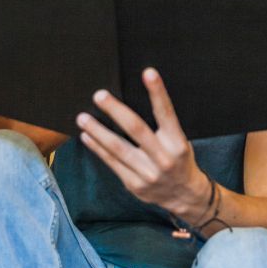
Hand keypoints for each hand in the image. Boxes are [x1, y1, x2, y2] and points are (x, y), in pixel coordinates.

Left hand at [76, 68, 207, 214]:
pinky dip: (98, 149)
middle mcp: (163, 157)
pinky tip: (88, 137)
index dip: (158, 92)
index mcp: (177, 143)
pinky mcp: (134, 184)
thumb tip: (131, 102)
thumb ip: (162, 127)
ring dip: (98, 132)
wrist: (184, 195)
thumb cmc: (179, 160)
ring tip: (83, 118)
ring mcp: (148, 173)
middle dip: (116, 111)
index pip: (166, 113)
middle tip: (100, 95)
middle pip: (136, 129)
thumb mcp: (179, 142)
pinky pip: (112, 163)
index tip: (148, 73)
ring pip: (118, 149)